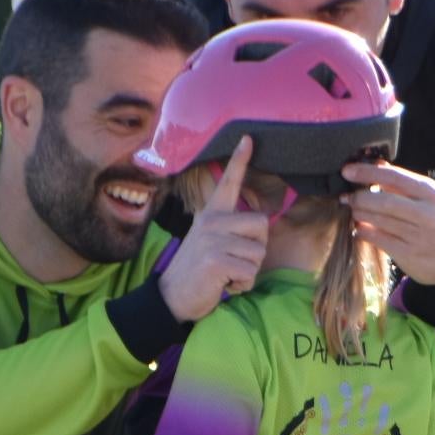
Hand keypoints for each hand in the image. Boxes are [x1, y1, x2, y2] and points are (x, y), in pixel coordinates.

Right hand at [159, 137, 267, 321]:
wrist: (172, 296)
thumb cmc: (198, 270)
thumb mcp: (209, 240)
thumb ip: (229, 229)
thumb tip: (259, 226)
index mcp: (211, 213)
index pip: (228, 182)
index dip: (239, 160)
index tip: (248, 138)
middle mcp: (211, 221)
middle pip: (262, 224)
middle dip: (257, 249)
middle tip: (235, 260)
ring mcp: (212, 240)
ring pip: (259, 253)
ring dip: (249, 271)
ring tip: (227, 274)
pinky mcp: (215, 261)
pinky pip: (249, 272)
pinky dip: (243, 285)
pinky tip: (225, 285)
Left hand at [340, 160, 434, 287]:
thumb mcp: (430, 200)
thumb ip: (403, 184)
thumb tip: (376, 164)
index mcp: (430, 193)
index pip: (394, 176)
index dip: (367, 172)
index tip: (347, 171)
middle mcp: (426, 212)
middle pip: (383, 201)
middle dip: (359, 198)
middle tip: (347, 197)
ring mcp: (417, 235)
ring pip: (378, 220)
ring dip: (359, 214)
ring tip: (353, 211)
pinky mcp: (409, 254)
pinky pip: (377, 239)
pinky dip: (363, 233)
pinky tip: (359, 229)